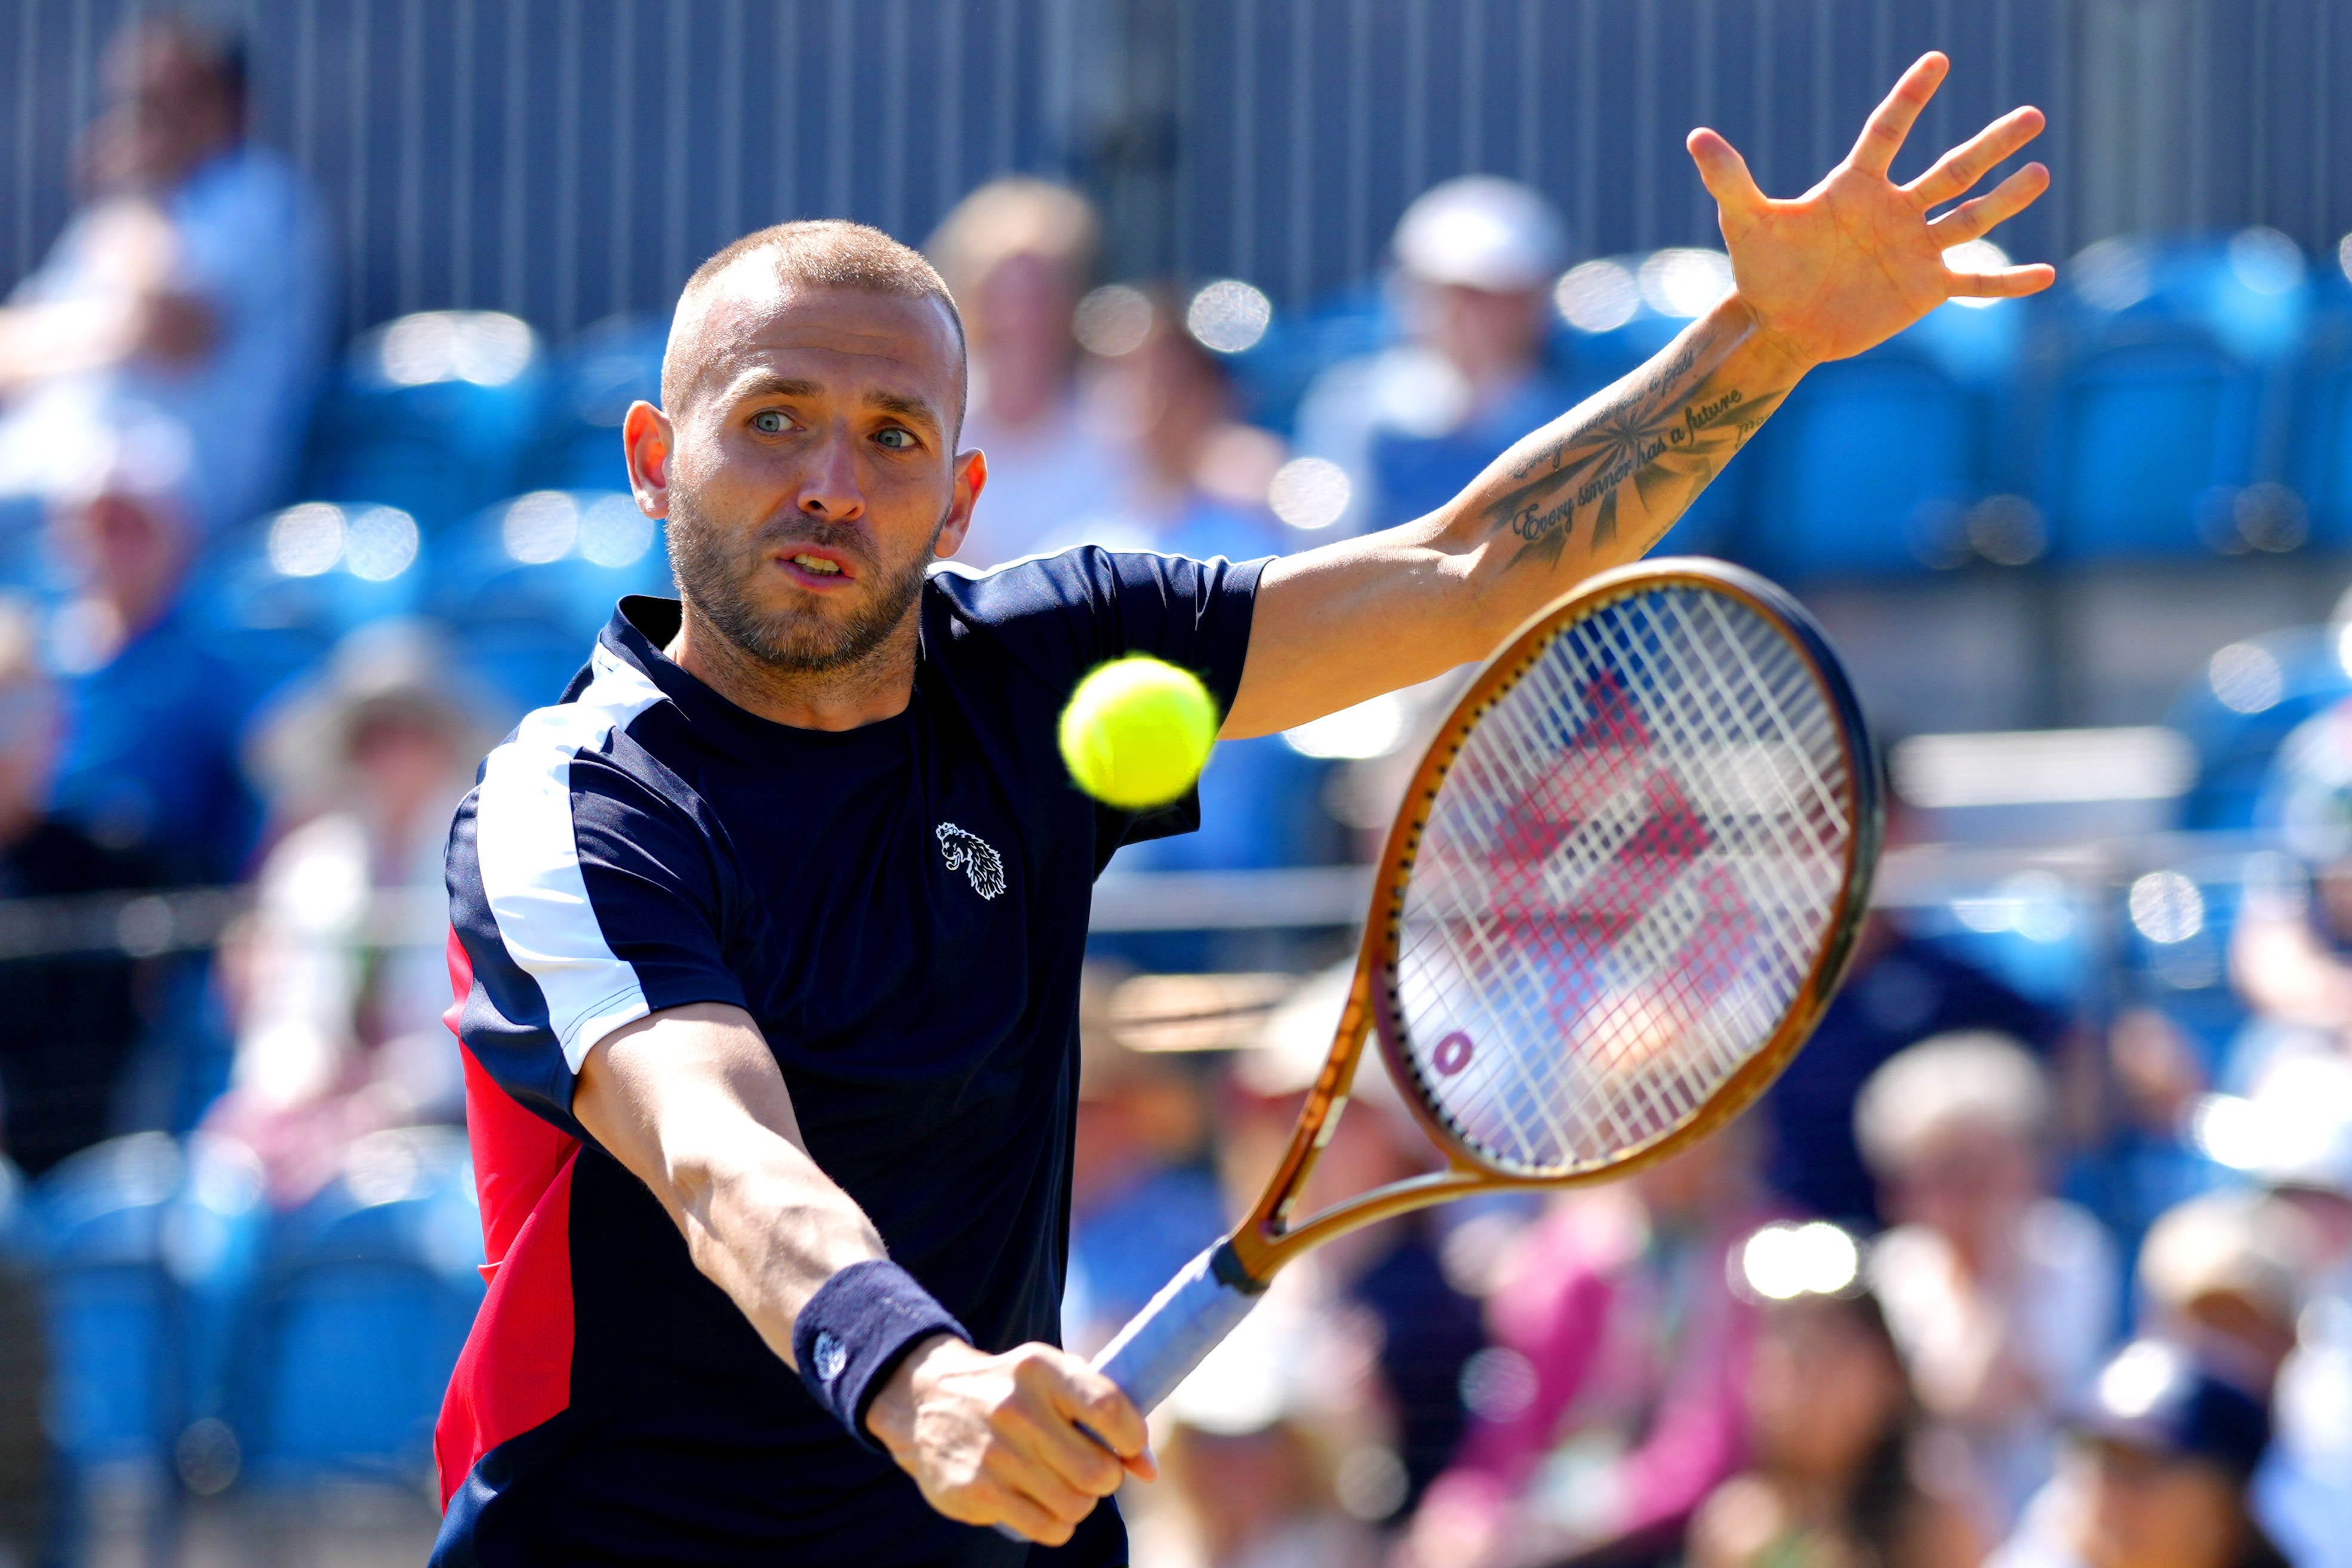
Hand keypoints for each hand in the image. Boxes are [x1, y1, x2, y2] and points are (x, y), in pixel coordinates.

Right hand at [864, 1334, 1156, 1544]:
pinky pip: (1047, 1528)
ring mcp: (994, 1453)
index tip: (1129, 1446)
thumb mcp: (1052, 1379)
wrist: (924, 1400)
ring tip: (1061, 1483)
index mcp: (1040, 1370)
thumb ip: (1104, 1414)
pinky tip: (1042, 1503)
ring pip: (1076, 1505)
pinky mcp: (976, 1491)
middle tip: (1090, 1469)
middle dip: (1106, 1477)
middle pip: (1099, 1471)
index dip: (1133, 1438)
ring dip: (1080, 1502)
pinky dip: (1056, 1523)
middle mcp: (1016, 1409)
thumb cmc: (1010, 1391)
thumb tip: (1149, 1470)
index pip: (1109, 1410)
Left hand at [1687, 51, 2053, 370]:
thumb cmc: (1761, 272)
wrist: (1779, 326)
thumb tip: (1696, 136)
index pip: (1888, 131)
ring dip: (2007, 199)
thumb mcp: (1746, 223)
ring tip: (2040, 173)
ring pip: (1971, 217)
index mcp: (1856, 186)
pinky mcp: (1925, 289)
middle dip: (1992, 144)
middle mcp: (1895, 210)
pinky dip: (2008, 282)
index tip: (1936, 60)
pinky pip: (1975, 283)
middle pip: (1952, 168)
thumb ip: (1729, 179)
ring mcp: (1915, 249)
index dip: (1910, 97)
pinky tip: (2046, 274)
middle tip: (2032, 116)